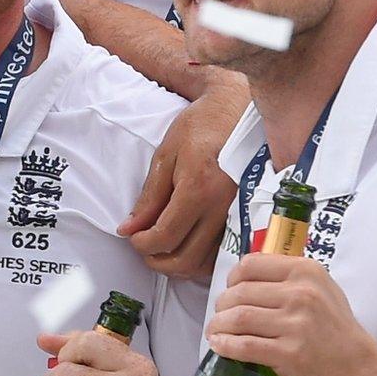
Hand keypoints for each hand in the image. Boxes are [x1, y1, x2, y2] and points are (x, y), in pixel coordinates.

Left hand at [123, 74, 244, 276]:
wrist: (238, 110)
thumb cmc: (200, 127)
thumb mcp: (166, 155)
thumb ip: (149, 197)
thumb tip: (129, 229)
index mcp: (198, 190)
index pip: (165, 237)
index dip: (142, 245)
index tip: (132, 237)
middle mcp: (222, 208)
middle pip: (186, 259)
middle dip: (158, 261)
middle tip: (144, 248)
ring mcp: (239, 215)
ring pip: (207, 262)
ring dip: (180, 265)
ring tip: (162, 249)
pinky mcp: (248, 216)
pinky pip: (224, 252)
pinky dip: (202, 259)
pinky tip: (188, 246)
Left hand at [205, 252, 376, 375]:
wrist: (360, 370)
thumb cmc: (338, 330)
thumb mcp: (323, 289)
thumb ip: (290, 278)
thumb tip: (248, 274)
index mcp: (305, 272)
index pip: (251, 265)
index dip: (232, 278)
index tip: (229, 290)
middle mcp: (300, 294)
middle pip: (240, 292)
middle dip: (222, 306)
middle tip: (220, 316)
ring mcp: (295, 324)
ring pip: (238, 318)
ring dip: (218, 325)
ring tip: (215, 331)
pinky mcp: (289, 354)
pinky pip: (244, 346)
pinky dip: (225, 345)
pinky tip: (219, 345)